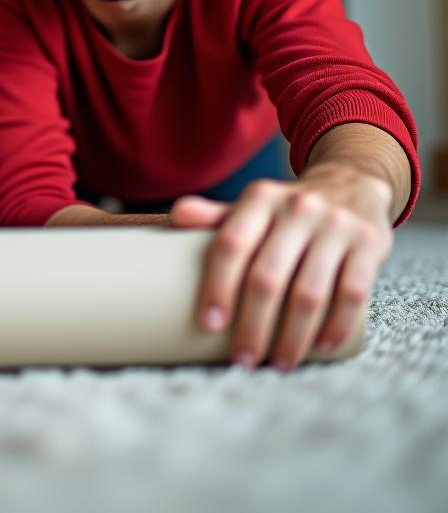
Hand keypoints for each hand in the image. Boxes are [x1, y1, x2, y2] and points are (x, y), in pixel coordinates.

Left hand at [170, 167, 392, 370]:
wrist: (353, 182)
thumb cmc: (289, 208)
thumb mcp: (255, 205)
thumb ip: (217, 216)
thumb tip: (174, 215)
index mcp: (260, 198)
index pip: (232, 244)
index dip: (218, 286)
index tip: (209, 324)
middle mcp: (297, 208)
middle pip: (267, 276)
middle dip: (252, 325)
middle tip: (243, 359)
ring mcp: (336, 226)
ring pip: (309, 293)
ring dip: (292, 337)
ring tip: (279, 363)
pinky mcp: (369, 244)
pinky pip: (352, 294)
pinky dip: (335, 326)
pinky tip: (321, 348)